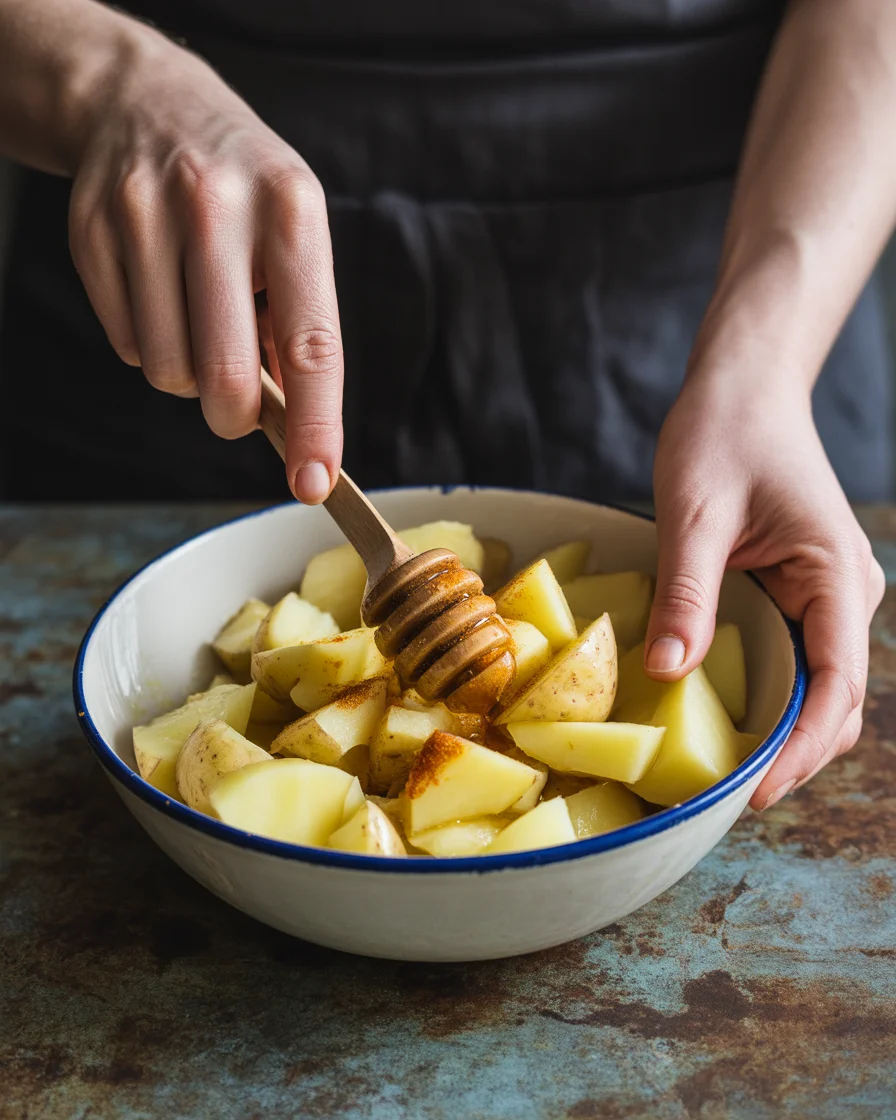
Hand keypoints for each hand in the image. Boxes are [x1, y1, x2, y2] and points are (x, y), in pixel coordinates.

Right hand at [67, 24, 341, 502]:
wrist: (146, 102)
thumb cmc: (244, 189)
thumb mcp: (295, 233)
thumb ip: (298, 325)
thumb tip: (295, 423)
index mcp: (291, 209)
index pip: (310, 344)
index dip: (314, 425)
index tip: (313, 482)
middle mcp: (217, 206)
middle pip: (224, 374)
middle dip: (234, 414)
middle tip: (238, 405)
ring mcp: (144, 214)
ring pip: (167, 370)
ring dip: (189, 376)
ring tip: (200, 323)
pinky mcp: (91, 231)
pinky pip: (127, 345)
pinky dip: (150, 344)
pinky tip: (161, 297)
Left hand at [645, 374, 884, 809]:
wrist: (741, 389)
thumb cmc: (722, 435)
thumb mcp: (694, 513)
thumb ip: (688, 594)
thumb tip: (669, 673)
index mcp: (835, 575)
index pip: (837, 681)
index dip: (802, 746)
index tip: (755, 790)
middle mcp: (844, 594)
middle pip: (834, 700)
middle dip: (791, 754)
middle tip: (724, 796)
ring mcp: (826, 597)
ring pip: (815, 688)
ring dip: (778, 733)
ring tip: (720, 772)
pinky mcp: (799, 596)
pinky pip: (791, 661)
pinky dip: (765, 698)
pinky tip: (721, 719)